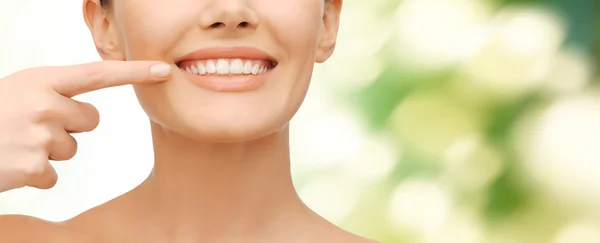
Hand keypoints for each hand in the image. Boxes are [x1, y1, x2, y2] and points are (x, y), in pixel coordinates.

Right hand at [0, 61, 171, 192]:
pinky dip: (35, 175)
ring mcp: (38, 136)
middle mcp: (43, 104)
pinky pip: (54, 174)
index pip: (97, 75)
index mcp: (40, 81)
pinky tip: (11, 164)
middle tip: (31, 126)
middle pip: (90, 120)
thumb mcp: (18, 90)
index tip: (163, 71)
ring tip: (16, 143)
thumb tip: (89, 112)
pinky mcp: (32, 167)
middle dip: (68, 126)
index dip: (133, 73)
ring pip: (72, 149)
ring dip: (49, 151)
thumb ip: (53, 93)